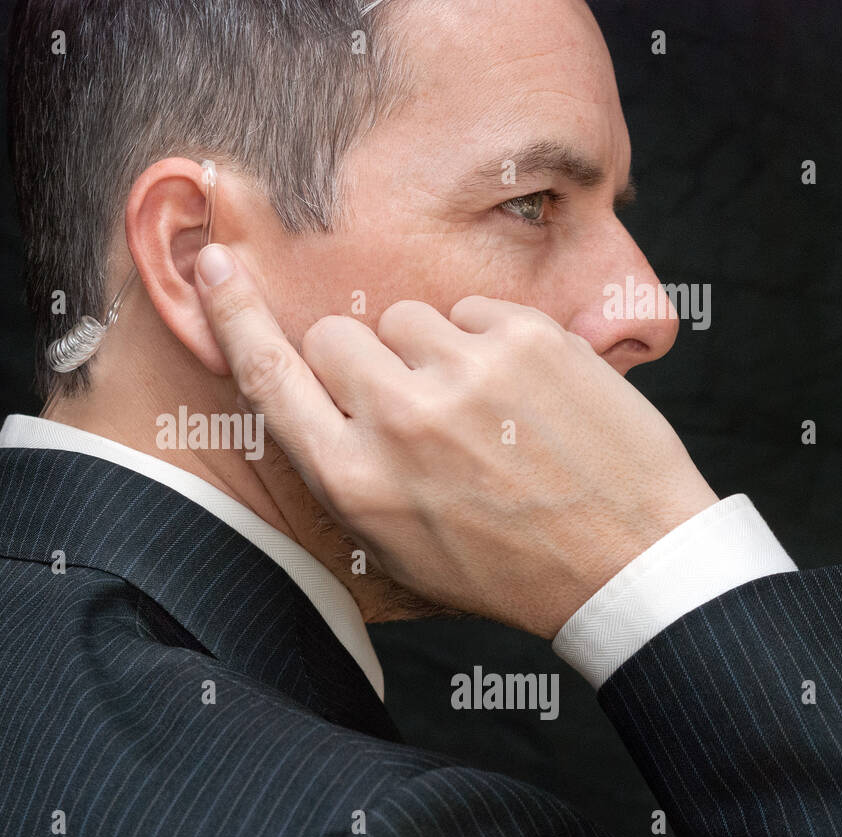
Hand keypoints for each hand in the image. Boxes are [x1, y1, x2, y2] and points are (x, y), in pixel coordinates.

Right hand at [193, 243, 718, 638]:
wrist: (627, 562)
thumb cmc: (502, 565)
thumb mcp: (393, 546)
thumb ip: (340, 467)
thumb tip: (309, 386)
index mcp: (354, 480)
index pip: (268, 377)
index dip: (233, 316)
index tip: (213, 265)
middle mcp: (398, 422)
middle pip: (334, 336)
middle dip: (360, 360)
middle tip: (407, 401)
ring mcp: (464, 373)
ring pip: (403, 318)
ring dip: (426, 352)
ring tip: (477, 408)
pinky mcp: (525, 338)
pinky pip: (468, 308)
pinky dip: (484, 341)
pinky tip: (518, 394)